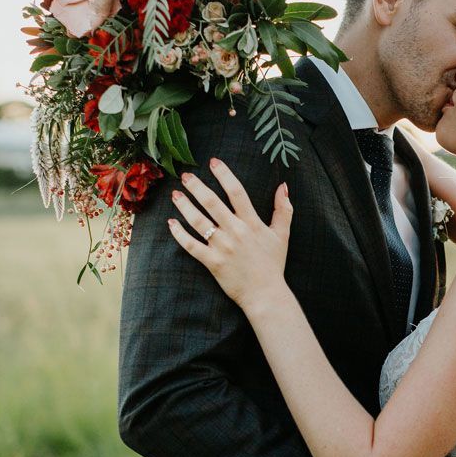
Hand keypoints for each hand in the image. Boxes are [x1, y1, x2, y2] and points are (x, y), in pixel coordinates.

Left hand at [167, 159, 292, 311]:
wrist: (266, 294)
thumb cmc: (273, 264)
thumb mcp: (282, 235)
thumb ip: (283, 209)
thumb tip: (284, 186)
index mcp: (252, 223)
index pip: (236, 192)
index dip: (224, 175)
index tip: (213, 162)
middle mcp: (236, 232)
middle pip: (212, 202)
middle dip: (197, 186)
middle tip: (185, 175)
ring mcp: (222, 247)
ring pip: (199, 221)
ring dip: (185, 206)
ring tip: (176, 195)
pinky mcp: (213, 262)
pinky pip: (191, 245)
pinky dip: (179, 234)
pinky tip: (172, 223)